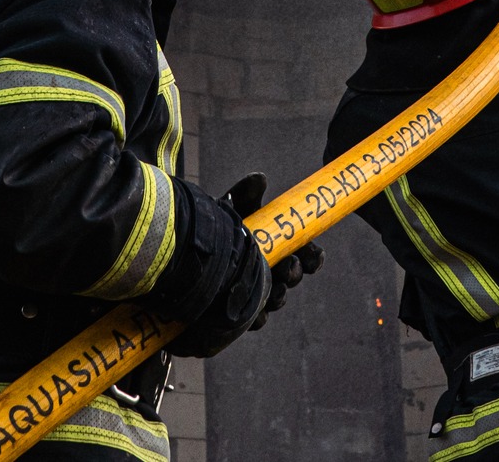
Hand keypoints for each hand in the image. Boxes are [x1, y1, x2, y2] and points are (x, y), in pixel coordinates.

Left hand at [220, 173, 322, 330]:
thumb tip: (260, 179)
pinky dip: (257, 318)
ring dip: (280, 296)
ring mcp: (256, 290)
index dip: (313, 257)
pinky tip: (256, 314)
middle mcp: (271, 269)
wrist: (185, 248)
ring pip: (277, 298)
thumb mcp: (230, 206)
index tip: (313, 255)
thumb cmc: (217, 226)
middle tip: (290, 268)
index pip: (305, 253)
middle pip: (293, 276)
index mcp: (278, 245)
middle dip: (295, 274)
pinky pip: (252, 320)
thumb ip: (245, 193)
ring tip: (275, 291)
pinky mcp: (238, 310)